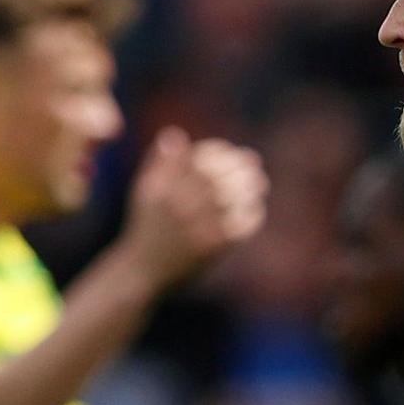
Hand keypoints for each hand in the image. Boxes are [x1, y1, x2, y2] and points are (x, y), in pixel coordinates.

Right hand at [119, 128, 267, 287]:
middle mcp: (180, 205)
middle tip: (254, 163)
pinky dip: (252, 215)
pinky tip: (255, 208)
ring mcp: (198, 227)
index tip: (231, 152)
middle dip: (240, 166)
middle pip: (219, 177)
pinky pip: (240, 226)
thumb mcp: (144, 191)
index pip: (200, 159)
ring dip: (250, 188)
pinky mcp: (212, 248)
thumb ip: (159, 161)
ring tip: (260, 183)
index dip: (220, 151)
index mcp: (165, 187)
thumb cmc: (146, 226)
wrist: (143, 271)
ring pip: (232, 199)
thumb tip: (175, 133)